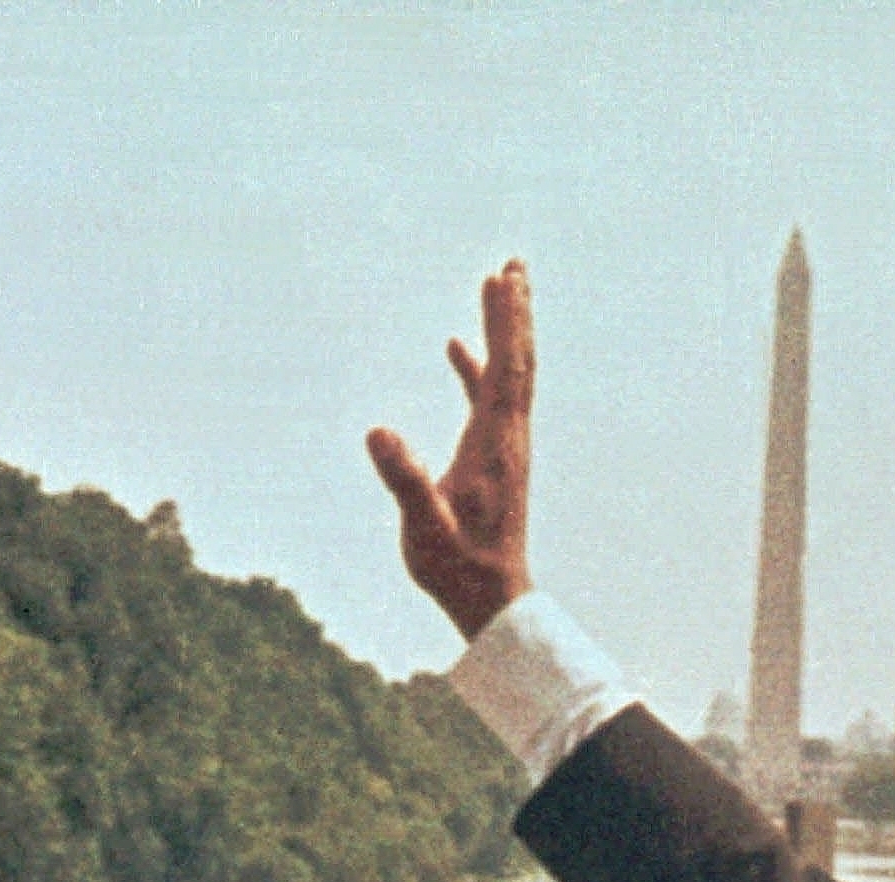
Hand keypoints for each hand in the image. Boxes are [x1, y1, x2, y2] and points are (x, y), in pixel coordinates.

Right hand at [368, 261, 532, 637]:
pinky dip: (478, 369)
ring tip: (496, 286)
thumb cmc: (458, 568)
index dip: (506, 321)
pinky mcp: (492, 459)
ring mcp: (502, 447)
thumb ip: (404, 480)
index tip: (506, 277)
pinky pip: (488, 400)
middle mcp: (507, 438)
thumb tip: (377, 431)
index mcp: (494, 443)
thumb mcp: (424, 528)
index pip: (506, 368)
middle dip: (514, 312)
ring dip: (501, 332)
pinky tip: (457, 349)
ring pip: (508, 376)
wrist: (492, 602)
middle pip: (517, 361)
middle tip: (513, 265)